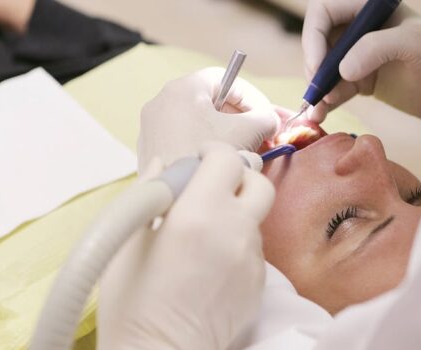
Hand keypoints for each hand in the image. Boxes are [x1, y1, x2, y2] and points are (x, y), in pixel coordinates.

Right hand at [96, 143, 274, 349]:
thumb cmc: (131, 303)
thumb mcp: (128, 241)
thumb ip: (150, 193)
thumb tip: (163, 165)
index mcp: (201, 213)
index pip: (226, 159)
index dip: (211, 153)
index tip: (196, 160)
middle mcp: (236, 232)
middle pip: (259, 183)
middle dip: (237, 177)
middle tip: (209, 190)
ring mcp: (253, 262)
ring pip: (256, 220)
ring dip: (235, 214)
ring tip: (201, 236)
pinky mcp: (259, 288)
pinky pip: (254, 252)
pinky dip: (237, 246)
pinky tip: (209, 267)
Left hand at [137, 68, 279, 173]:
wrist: (171, 200)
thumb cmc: (207, 160)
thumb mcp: (247, 133)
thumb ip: (265, 119)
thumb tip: (271, 120)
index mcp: (183, 88)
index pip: (225, 78)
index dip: (252, 96)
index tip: (266, 116)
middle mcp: (161, 102)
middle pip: (210, 100)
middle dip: (239, 117)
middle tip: (259, 135)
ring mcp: (151, 126)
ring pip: (196, 121)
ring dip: (222, 132)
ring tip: (241, 152)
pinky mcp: (149, 149)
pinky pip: (182, 138)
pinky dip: (202, 144)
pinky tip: (218, 163)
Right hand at [302, 1, 420, 119]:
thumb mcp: (412, 43)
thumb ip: (375, 48)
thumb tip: (342, 70)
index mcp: (369, 6)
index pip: (324, 10)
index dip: (313, 36)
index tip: (318, 64)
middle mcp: (360, 27)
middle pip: (319, 41)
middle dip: (315, 67)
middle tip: (319, 91)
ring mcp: (359, 54)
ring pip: (324, 68)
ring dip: (318, 89)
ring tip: (318, 110)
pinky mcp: (361, 79)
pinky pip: (334, 87)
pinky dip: (326, 101)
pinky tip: (321, 114)